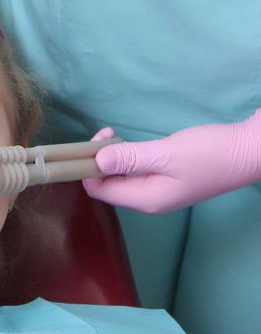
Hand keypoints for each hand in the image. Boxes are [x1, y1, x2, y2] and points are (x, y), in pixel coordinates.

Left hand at [83, 109, 260, 213]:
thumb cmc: (211, 153)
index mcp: (146, 199)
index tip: (98, 140)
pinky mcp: (169, 181)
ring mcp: (160, 192)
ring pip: (122, 178)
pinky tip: (134, 145)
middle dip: (100, 161)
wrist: (253, 151)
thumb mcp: (166, 153)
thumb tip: (96, 160)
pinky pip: (138, 173)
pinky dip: (129, 159)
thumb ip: (129, 158)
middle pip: (108, 185)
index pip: (99, 190)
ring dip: (114, 158)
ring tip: (118, 136)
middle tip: (109, 133)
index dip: (89, 168)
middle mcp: (149, 200)